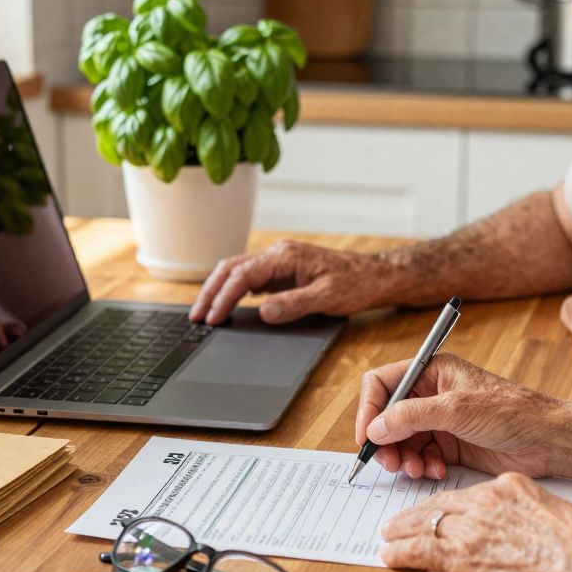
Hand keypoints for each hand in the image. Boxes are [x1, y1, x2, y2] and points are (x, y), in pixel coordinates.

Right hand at [189, 240, 395, 324]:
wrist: (375, 276)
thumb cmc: (356, 284)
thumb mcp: (327, 297)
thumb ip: (293, 304)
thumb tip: (262, 311)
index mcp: (286, 256)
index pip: (243, 275)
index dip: (223, 297)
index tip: (212, 318)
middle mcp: (279, 254)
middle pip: (231, 268)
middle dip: (210, 291)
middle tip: (196, 316)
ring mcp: (279, 261)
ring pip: (237, 270)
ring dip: (218, 289)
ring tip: (204, 312)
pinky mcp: (283, 271)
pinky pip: (250, 277)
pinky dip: (232, 289)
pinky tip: (227, 304)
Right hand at [355, 353, 562, 479]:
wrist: (547, 440)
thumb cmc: (512, 412)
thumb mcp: (457, 409)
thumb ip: (411, 416)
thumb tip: (375, 428)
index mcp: (431, 371)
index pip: (383, 384)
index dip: (369, 409)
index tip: (367, 438)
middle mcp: (431, 394)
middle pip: (387, 416)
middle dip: (385, 441)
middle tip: (390, 463)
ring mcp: (439, 421)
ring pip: (401, 441)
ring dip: (403, 458)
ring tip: (416, 470)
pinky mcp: (449, 445)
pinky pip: (419, 456)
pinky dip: (421, 466)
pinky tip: (436, 471)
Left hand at [380, 472, 571, 571]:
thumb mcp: (551, 510)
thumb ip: (527, 510)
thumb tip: (520, 521)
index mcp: (507, 486)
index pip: (466, 493)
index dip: (446, 503)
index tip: (436, 509)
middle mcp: (484, 501)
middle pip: (440, 504)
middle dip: (416, 512)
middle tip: (398, 518)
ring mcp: (470, 527)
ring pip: (424, 524)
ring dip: (402, 530)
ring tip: (388, 534)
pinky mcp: (461, 556)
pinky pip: (420, 551)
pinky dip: (401, 552)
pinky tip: (389, 555)